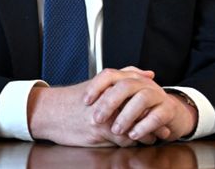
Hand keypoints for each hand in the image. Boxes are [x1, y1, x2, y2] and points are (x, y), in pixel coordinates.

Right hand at [26, 68, 156, 146]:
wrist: (50, 112)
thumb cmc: (73, 99)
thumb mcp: (98, 83)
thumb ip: (124, 74)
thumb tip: (149, 73)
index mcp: (110, 83)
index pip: (139, 91)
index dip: (153, 102)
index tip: (162, 109)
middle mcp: (109, 98)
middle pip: (139, 109)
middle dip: (153, 120)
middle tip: (164, 128)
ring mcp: (105, 115)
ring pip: (133, 125)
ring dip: (146, 133)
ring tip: (154, 137)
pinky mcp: (99, 130)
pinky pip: (122, 137)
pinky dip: (132, 141)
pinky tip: (137, 143)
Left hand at [83, 67, 197, 143]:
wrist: (172, 113)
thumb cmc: (143, 107)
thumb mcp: (124, 100)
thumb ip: (108, 96)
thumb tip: (85, 98)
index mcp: (130, 78)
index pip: (110, 74)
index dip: (96, 86)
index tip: (86, 101)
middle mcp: (143, 83)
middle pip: (125, 85)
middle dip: (109, 102)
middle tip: (98, 119)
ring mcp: (157, 95)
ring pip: (142, 98)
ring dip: (127, 115)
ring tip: (117, 130)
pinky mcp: (168, 109)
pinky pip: (157, 115)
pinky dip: (144, 126)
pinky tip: (134, 135)